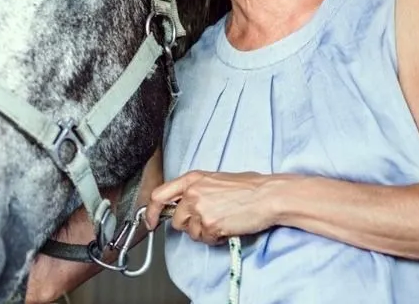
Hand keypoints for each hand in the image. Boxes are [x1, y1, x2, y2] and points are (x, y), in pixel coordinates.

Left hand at [144, 170, 284, 244]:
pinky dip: (215, 238)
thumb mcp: (215, 180)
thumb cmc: (249, 187)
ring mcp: (200, 209)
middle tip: (208, 221)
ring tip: (222, 221)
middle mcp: (192, 193)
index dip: (151, 212)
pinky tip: (227, 227)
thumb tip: (183, 205)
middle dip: (190, 225)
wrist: (268, 195)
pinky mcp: (210, 225)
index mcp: (192, 179)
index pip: (159, 195)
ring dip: (204, 232)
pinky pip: (205, 239)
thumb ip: (195, 190)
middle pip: (177, 220)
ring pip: (191, 232)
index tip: (151, 222)